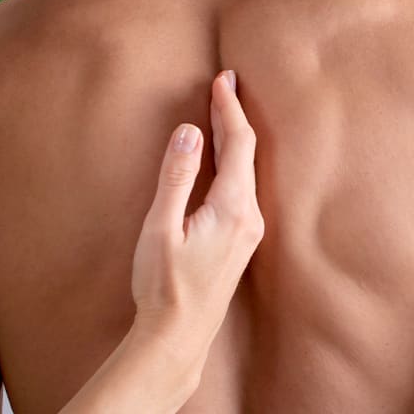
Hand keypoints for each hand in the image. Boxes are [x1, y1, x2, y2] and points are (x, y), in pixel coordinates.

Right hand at [131, 70, 263, 343]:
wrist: (178, 335)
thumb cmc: (164, 285)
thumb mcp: (162, 228)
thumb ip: (177, 177)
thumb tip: (190, 133)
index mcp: (234, 208)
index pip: (239, 144)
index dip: (230, 108)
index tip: (224, 79)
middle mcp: (251, 216)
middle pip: (249, 152)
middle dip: (236, 115)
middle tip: (227, 82)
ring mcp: (250, 230)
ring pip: (249, 170)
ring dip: (236, 137)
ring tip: (225, 109)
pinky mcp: (243, 240)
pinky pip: (245, 187)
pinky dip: (235, 161)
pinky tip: (226, 156)